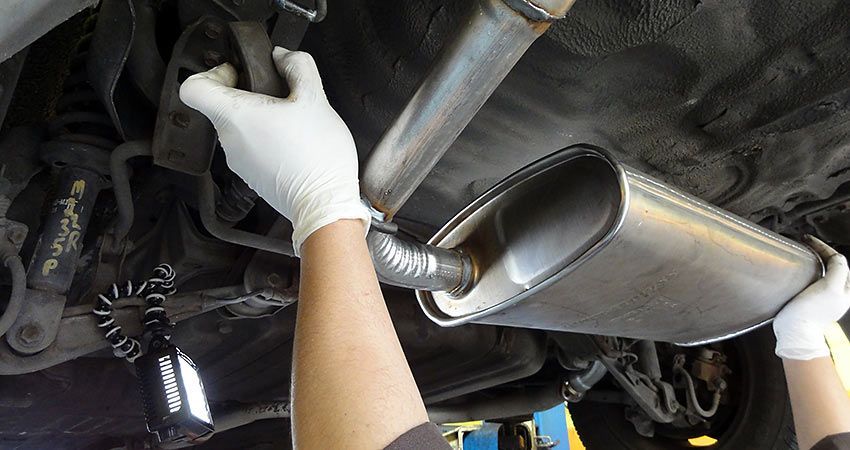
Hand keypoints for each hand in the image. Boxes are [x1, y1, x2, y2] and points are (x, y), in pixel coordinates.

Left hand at [179, 47, 368, 255]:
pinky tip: (294, 141)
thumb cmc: (317, 157)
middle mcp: (229, 140)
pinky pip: (251, 147)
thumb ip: (298, 67)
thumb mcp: (316, 99)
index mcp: (235, 116)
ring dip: (260, 116)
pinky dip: (266, 138)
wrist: (324, 204)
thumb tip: (283, 57)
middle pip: (220, 105)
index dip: (213, 72)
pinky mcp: (251, 175)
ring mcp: (238, 161)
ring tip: (291, 119)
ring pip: (238, 126)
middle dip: (246, 92)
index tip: (239, 73)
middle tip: (277, 93)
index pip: (192, 88)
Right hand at [773, 235, 849, 359]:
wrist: (795, 332)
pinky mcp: (812, 301)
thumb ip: (838, 269)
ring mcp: (825, 298)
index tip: (808, 239)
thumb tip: (836, 256)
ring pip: (824, 271)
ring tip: (803, 253)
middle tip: (805, 243)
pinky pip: (814, 280)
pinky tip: (800, 270)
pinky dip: (808, 270)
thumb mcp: (830, 288)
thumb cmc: (811, 312)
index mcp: (846, 289)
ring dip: (815, 260)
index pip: (838, 259)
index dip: (824, 247)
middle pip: (833, 264)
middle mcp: (838, 293)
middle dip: (821, 251)